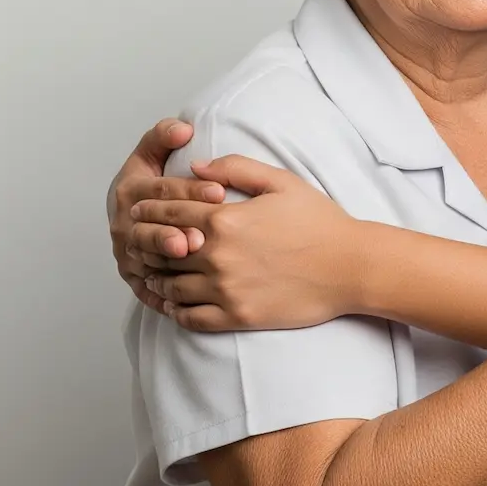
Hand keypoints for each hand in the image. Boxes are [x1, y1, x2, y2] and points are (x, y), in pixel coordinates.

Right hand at [107, 118, 224, 310]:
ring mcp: (126, 253)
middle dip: (174, 231)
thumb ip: (163, 136)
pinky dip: (162, 293)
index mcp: (129, 190)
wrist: (133, 214)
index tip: (219, 193)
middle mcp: (123, 223)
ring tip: (194, 257)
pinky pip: (146, 288)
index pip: (160, 190)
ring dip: (167, 260)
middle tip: (203, 235)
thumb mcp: (152, 154)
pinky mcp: (133, 277)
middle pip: (148, 228)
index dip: (189, 190)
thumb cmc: (152, 183)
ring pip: (146, 259)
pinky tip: (183, 295)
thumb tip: (183, 128)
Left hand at [127, 155, 361, 332]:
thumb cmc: (320, 222)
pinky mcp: (237, 317)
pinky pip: (190, 318)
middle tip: (136, 244)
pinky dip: (174, 311)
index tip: (137, 212)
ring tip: (151, 274)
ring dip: (157, 279)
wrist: (350, 267)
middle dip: (145, 245)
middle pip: (161, 251)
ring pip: (171, 287)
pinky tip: (174, 304)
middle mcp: (218, 256)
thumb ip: (234, 168)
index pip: (168, 213)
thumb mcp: (280, 182)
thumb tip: (195, 167)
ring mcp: (226, 290)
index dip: (147, 210)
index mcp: (225, 219)